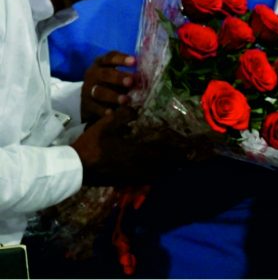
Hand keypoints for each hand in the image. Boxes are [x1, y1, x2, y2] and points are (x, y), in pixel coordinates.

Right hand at [72, 107, 188, 185]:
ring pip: (154, 175)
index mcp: (135, 152)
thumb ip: (123, 115)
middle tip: (188, 159)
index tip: (190, 150)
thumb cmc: (91, 144)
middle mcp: (136, 167)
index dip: (177, 151)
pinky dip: (153, 176)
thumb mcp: (106, 124)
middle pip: (163, 167)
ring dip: (166, 171)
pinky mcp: (122, 181)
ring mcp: (130, 176)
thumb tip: (136, 109)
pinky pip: (144, 180)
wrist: (73, 168)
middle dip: (176, 163)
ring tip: (176, 165)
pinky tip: (155, 172)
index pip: (162, 152)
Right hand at [81, 51, 135, 121]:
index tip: (134, 61)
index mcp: (101, 63)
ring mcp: (88, 89)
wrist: (91, 99)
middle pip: (105, 74)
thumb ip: (129, 77)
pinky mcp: (87, 104)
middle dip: (118, 77)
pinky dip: (103, 110)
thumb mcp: (118, 76)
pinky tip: (112, 113)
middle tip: (131, 81)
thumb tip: (144, 79)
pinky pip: (95, 107)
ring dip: (113, 96)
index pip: (110, 57)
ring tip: (126, 100)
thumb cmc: (110, 83)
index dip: (122, 59)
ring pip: (99, 91)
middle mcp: (93, 74)